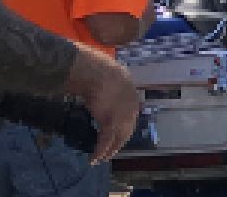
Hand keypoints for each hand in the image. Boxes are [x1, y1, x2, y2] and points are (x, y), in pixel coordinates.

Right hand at [60, 48, 140, 163]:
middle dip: (118, 142)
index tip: (117, 133)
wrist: (97, 72)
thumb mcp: (108, 74)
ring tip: (101, 158)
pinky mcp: (110, 123)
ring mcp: (122, 117)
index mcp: (131, 95)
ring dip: (108, 150)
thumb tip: (97, 79)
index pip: (130, 116)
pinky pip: (105, 141)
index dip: (123, 126)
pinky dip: (100, 151)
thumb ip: (108, 81)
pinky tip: (94, 158)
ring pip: (117, 139)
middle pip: (126, 131)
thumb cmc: (98, 68)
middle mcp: (131, 108)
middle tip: (110, 151)